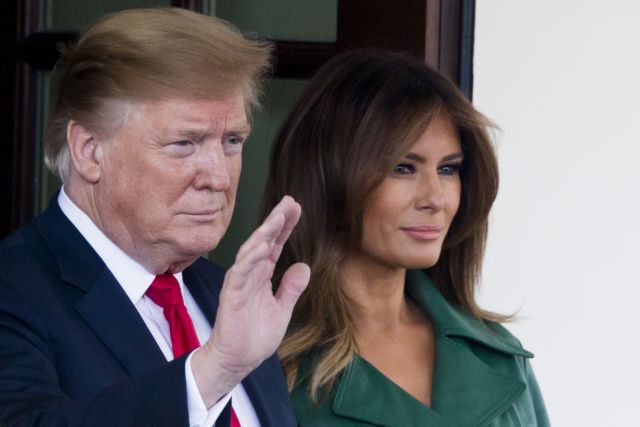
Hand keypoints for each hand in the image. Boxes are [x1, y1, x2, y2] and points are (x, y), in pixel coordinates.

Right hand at [191, 195, 309, 405]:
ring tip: (278, 217)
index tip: (296, 207)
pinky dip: (250, 258)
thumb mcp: (282, 309)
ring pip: (251, 252)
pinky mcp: (232, 295)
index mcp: (262, 275)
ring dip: (264, 233)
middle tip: (290, 201)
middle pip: (263, 241)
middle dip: (276, 221)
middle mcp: (250, 274)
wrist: (238, 361)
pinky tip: (262, 246)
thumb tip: (303, 265)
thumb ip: (291, 288)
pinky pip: (240, 272)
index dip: (285, 226)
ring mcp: (240, 283)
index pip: (274, 245)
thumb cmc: (255, 336)